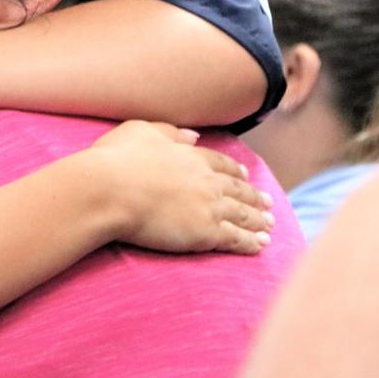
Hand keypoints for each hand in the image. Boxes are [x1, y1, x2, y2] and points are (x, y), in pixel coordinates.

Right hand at [87, 120, 274, 254]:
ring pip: (242, 215)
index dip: (234, 170)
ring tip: (270, 226)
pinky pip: (235, 239)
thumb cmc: (115, 160)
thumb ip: (168, 131)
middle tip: (268, 203)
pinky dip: (251, 242)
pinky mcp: (205, 233)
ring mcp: (208, 206)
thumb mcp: (139, 131)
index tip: (244, 174)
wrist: (108, 189)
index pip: (220, 163)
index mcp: (189, 155)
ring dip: (258, 220)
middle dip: (254, 197)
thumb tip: (193, 136)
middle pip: (237, 189)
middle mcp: (205, 180)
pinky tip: (261, 246)